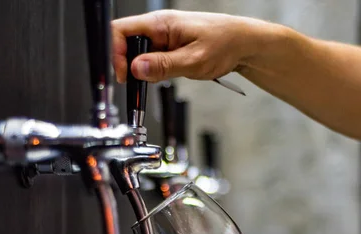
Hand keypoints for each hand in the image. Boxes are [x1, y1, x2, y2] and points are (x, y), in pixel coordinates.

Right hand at [111, 10, 272, 82]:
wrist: (244, 44)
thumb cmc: (225, 44)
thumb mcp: (193, 60)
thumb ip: (163, 66)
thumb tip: (137, 68)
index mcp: (161, 23)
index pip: (120, 31)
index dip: (116, 53)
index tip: (124, 74)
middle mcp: (158, 27)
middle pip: (125, 43)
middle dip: (126, 64)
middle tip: (136, 82)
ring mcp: (163, 37)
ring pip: (137, 53)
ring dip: (140, 69)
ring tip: (155, 79)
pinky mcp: (168, 47)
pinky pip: (150, 58)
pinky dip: (151, 71)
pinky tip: (163, 76)